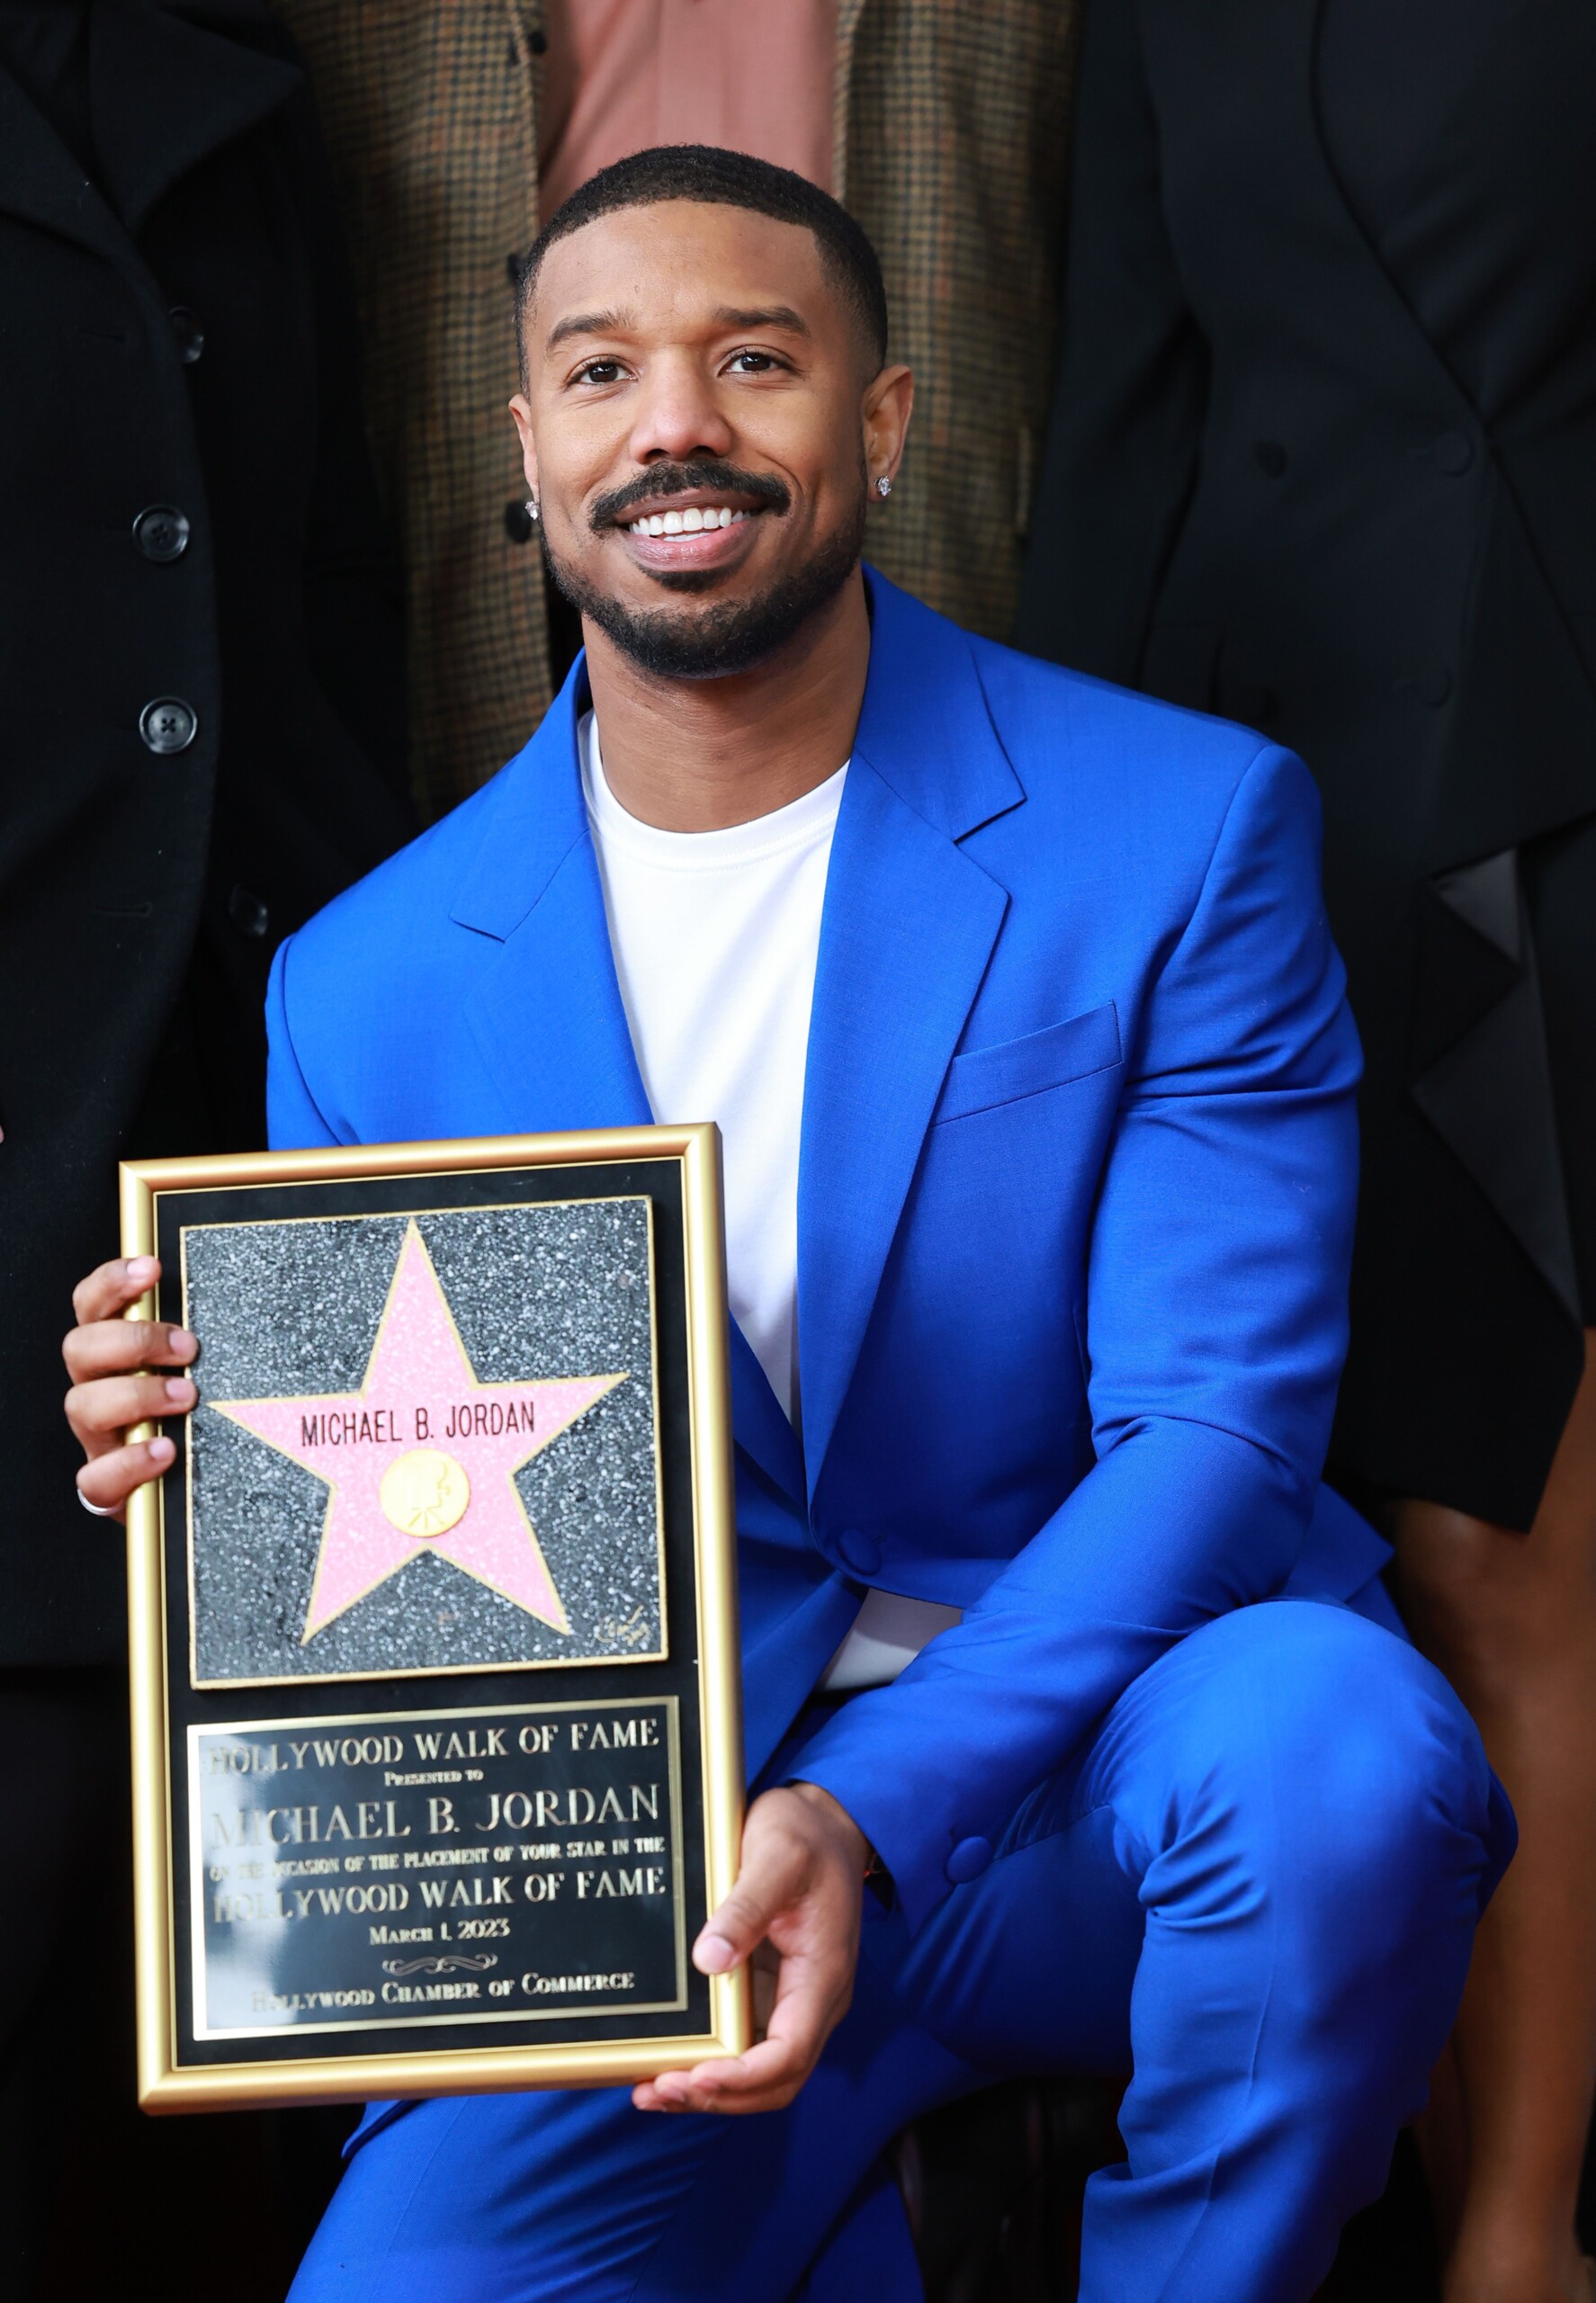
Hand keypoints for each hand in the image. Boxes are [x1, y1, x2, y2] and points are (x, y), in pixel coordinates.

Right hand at [64, 1257, 197, 1519]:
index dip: (113, 1282)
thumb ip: (205, 1340)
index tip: (152, 1269)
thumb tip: (250, 1294)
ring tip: (186, 1396)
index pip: (92, 1305)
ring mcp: (99, 1438)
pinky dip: (130, 1462)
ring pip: (82, 1405)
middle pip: (80, 1348)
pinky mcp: (108, 1486)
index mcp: (115, 1355)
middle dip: (133, 1339)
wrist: (190, 1491)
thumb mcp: (205, 1370)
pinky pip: (96, 1478)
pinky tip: (166, 1451)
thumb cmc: (203, 1418)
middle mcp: (98, 1390)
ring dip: (136, 1394)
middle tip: (188, 1346)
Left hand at [632, 1780, 869, 2116]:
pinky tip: (667, 2060)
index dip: (744, 2076)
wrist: (823, 1823)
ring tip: (649, 2089)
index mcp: (822, 1974)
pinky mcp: (769, 1991)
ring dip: (710, 2089)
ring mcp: (791, 1999)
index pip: (790, 2051)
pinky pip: (743, 2042)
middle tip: (658, 2090)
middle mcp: (813, 2000)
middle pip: (775, 2080)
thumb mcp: (777, 1858)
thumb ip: (745, 1908)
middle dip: (719, 2095)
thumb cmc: (806, 1836)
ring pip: (758, 2072)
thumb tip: (708, 1960)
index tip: (698, 2075)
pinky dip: (709, 2061)